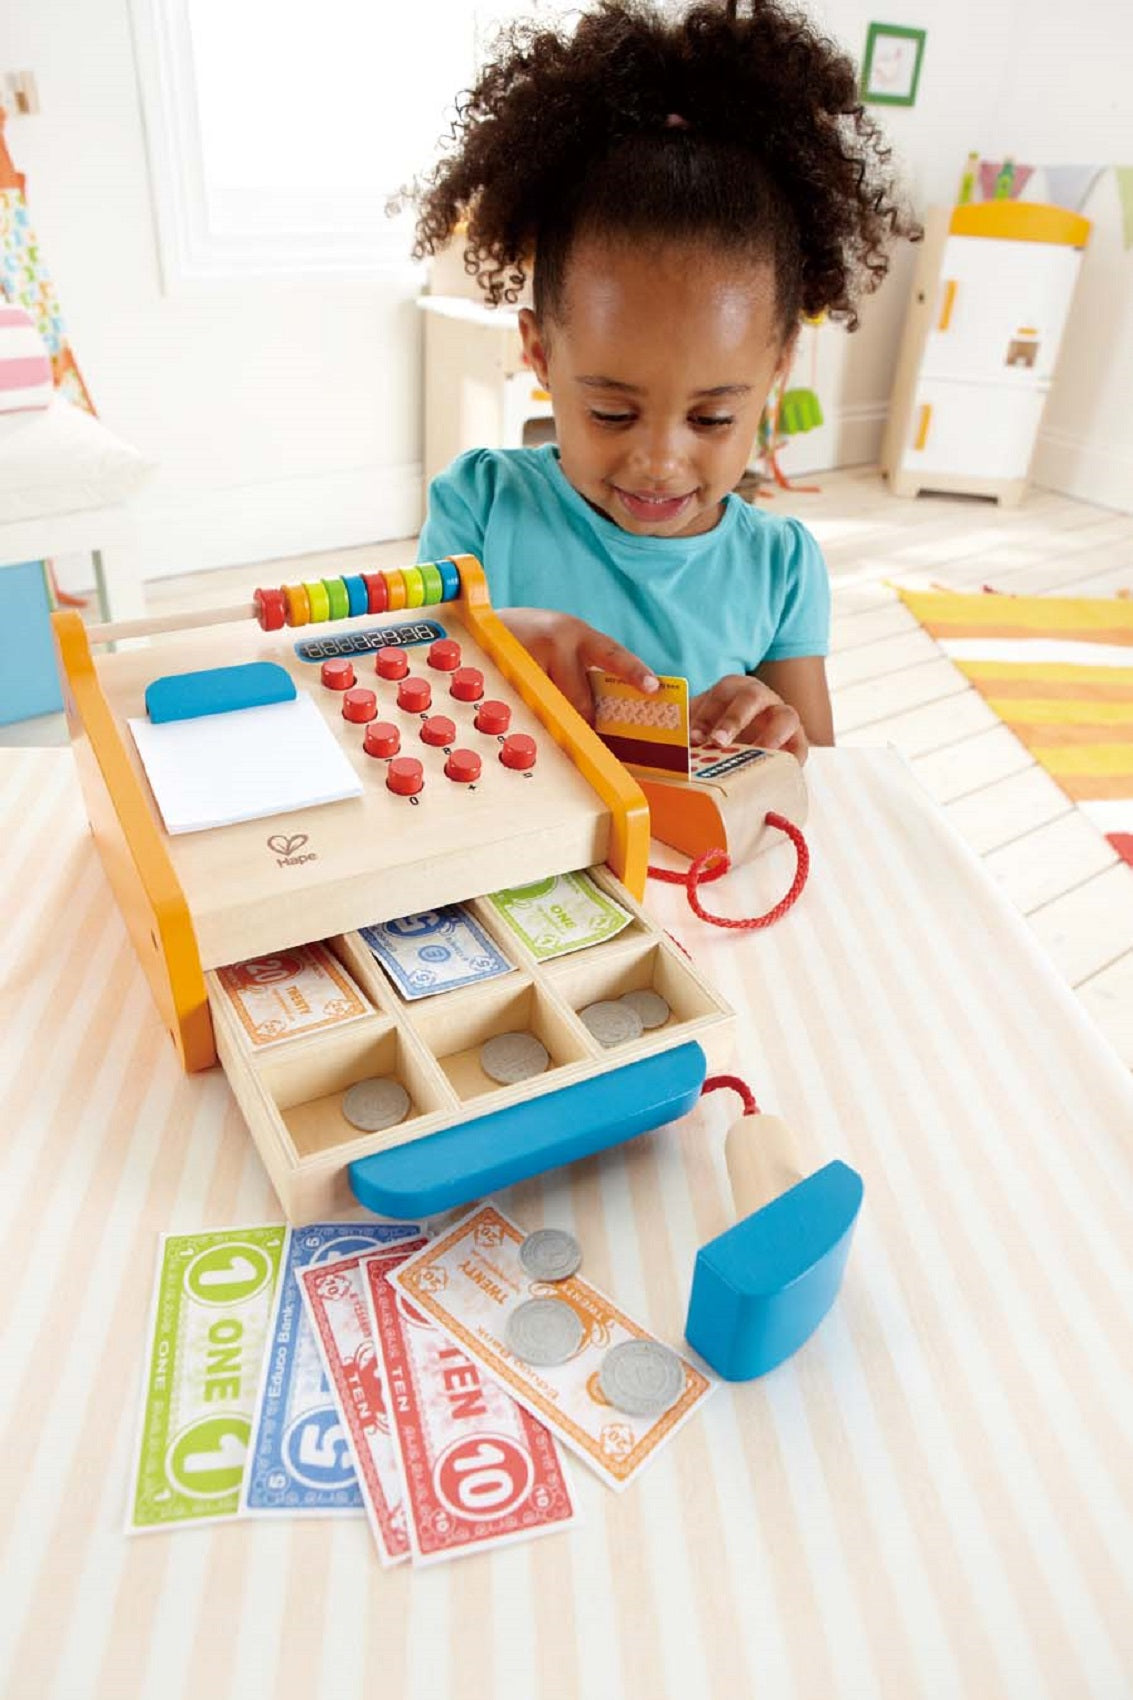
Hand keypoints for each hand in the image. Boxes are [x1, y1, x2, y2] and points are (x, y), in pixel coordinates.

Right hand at [498, 607, 658, 721]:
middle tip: (583, 731)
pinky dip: (530, 713)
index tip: (653, 688)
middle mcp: (556, 640)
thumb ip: (582, 669)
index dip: (634, 672)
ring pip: (552, 709)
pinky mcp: (506, 673)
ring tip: (540, 704)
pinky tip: (521, 701)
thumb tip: (604, 715)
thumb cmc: (530, 642)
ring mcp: (529, 656)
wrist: (481, 626)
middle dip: (583, 721)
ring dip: (552, 717)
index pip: (613, 655)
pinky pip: (527, 709)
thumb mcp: (562, 643)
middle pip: (579, 700)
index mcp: (578, 633)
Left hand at [690, 675, 808, 762]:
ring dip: (770, 736)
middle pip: (752, 697)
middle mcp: (760, 696)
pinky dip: (792, 759)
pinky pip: (800, 747)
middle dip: (734, 719)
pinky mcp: (798, 739)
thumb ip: (684, 733)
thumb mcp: (697, 727)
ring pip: (786, 716)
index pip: (720, 694)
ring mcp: (783, 715)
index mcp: (732, 688)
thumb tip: (666, 751)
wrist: (747, 742)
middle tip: (717, 742)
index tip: (692, 739)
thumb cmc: (715, 732)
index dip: (706, 716)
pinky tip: (777, 773)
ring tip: (755, 756)